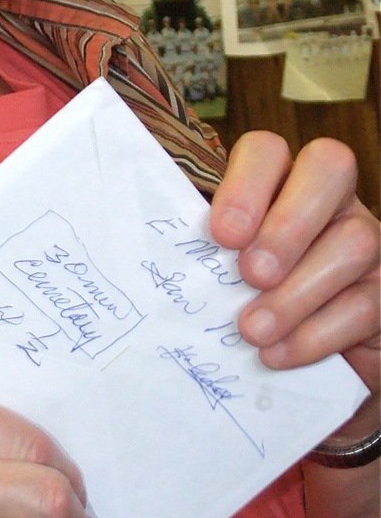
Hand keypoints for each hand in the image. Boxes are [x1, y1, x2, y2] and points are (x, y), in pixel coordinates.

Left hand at [209, 133, 380, 404]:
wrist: (300, 367)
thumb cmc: (241, 302)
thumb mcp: (217, 270)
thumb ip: (202, 253)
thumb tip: (158, 256)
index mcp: (277, 181)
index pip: (267, 150)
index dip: (246, 184)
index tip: (221, 235)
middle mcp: (328, 199)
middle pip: (329, 168)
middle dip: (288, 223)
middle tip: (250, 275)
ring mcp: (367, 242)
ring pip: (354, 241)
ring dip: (296, 291)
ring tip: (252, 330)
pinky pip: (365, 304)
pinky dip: (314, 334)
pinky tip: (276, 354)